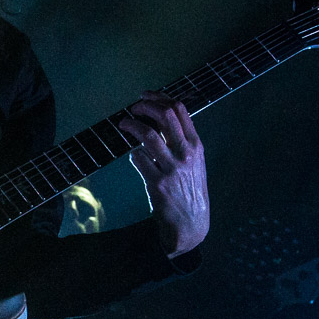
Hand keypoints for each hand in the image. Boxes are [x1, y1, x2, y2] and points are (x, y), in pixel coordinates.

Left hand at [119, 91, 209, 257]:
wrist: (191, 223)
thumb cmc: (189, 189)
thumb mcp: (195, 161)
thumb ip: (181, 140)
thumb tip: (161, 116)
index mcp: (196, 145)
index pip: (179, 109)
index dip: (159, 97)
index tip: (145, 95)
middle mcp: (186, 153)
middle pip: (164, 116)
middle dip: (144, 106)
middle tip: (132, 108)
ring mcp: (172, 168)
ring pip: (148, 135)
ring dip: (131, 125)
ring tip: (123, 123)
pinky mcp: (158, 183)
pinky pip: (138, 158)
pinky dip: (133, 154)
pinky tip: (134, 156)